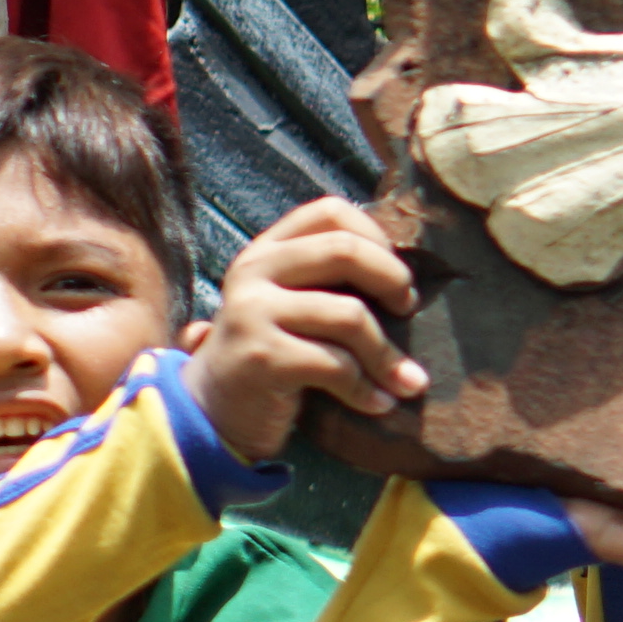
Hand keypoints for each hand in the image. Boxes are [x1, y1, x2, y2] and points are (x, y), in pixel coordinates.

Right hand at [182, 195, 427, 463]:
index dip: (377, 238)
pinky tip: (378, 403)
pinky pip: (336, 366)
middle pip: (345, 250)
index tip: (394, 278)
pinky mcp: (261, 356)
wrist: (214, 409)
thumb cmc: (273, 353)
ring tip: (407, 381)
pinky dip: (367, 390)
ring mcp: (253, 311)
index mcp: (267, 250)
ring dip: (388, 355)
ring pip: (349, 315)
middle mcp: (255, 270)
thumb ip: (329, 281)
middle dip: (393, 280)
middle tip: (407, 311)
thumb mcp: (292, 304)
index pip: (330, 212)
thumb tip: (408, 281)